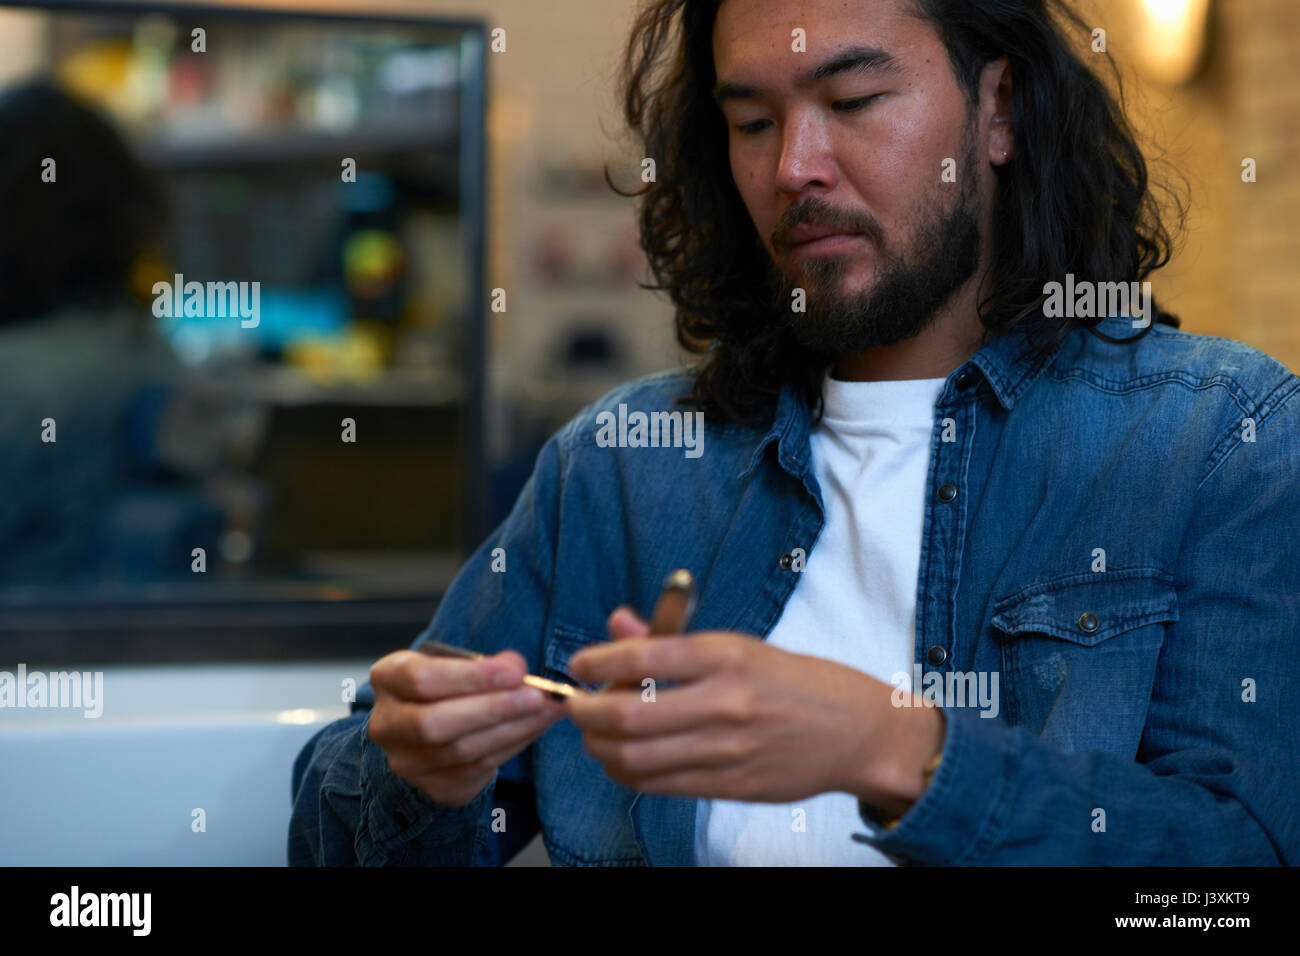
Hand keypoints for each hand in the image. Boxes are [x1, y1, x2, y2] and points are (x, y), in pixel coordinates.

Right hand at [367, 648, 566, 805]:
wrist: (427, 728)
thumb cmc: (445, 686)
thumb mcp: (454, 663)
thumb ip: (482, 664)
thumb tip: (517, 669)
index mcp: (388, 679)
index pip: (421, 679)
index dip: (472, 676)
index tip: (516, 671)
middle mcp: (387, 724)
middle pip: (435, 723)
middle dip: (493, 708)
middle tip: (536, 697)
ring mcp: (406, 762)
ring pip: (461, 750)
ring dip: (512, 729)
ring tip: (546, 710)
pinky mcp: (434, 786)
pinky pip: (478, 769)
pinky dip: (513, 745)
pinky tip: (535, 727)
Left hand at [566, 607, 944, 809]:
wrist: (858, 732)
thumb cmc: (796, 682)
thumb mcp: (740, 646)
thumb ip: (674, 637)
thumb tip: (617, 625)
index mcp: (727, 655)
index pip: (642, 656)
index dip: (597, 661)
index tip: (579, 664)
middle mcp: (724, 701)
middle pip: (626, 715)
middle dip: (585, 712)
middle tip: (576, 706)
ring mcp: (727, 749)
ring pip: (634, 757)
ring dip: (599, 747)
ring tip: (595, 735)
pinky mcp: (730, 785)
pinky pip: (658, 784)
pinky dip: (626, 772)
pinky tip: (621, 760)